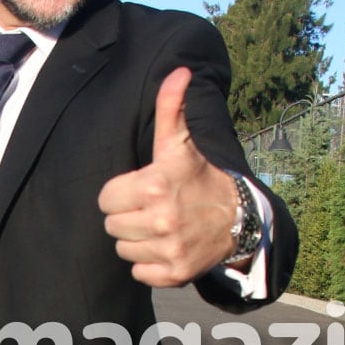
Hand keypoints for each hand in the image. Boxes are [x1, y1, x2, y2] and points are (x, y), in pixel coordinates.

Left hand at [98, 67, 241, 286]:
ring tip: (158, 226)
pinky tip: (164, 246)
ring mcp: (169, 249)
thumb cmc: (200, 176)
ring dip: (136, 240)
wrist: (238, 216)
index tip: (140, 190)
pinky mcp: (175, 273)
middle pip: (111, 225)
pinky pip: (138, 272)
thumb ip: (171, 107)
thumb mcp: (181, 142)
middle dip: (127, 216)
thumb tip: (178, 71)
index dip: (120, 193)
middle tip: (150, 208)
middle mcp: (161, 220)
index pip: (106, 198)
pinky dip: (148, 263)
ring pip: (123, 249)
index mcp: (155, 185)